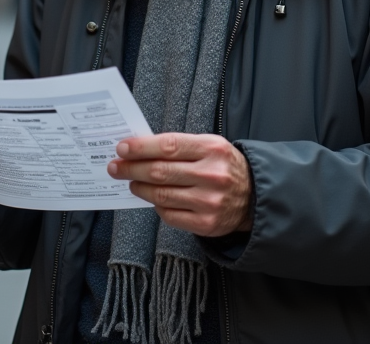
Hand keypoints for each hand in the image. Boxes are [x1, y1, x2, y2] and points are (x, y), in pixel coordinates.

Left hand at [108, 133, 252, 237]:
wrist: (254, 197)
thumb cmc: (224, 166)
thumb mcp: (210, 146)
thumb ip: (180, 146)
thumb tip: (139, 150)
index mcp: (213, 149)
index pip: (168, 146)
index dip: (141, 148)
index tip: (122, 148)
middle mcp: (212, 175)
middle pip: (160, 171)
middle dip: (132, 169)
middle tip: (115, 167)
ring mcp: (209, 202)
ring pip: (161, 195)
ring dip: (140, 188)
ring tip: (131, 182)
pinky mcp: (206, 224)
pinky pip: (169, 215)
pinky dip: (156, 205)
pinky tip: (153, 198)